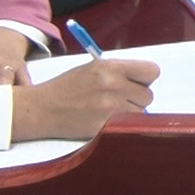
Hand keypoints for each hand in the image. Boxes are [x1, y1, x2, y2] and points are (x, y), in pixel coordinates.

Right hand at [12, 58, 159, 141]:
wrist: (42, 109)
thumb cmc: (67, 87)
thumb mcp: (93, 68)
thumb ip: (119, 72)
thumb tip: (142, 81)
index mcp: (111, 67)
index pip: (152, 71)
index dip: (145, 79)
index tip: (135, 83)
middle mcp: (114, 85)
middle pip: (148, 95)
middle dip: (136, 98)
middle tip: (119, 100)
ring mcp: (110, 108)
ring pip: (141, 113)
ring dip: (130, 114)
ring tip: (110, 111)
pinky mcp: (105, 127)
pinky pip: (127, 126)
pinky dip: (120, 126)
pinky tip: (104, 121)